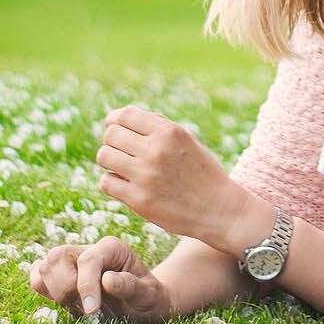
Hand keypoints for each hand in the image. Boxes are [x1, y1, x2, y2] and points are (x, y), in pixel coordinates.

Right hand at [29, 235, 173, 323]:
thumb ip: (131, 286)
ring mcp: (71, 262)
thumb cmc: (149, 298)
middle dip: (67, 287)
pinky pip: (37, 277)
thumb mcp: (149, 295)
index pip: (88, 260)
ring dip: (55, 291)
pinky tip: (67, 304)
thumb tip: (107, 280)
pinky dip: (45, 291)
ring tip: (78, 306)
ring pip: (42, 266)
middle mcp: (88, 250)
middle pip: (57, 256)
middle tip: (87, 308)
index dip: (86, 285)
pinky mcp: (59, 276)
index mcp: (111, 248)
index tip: (93, 311)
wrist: (144, 304)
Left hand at [97, 105, 250, 247]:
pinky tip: (125, 183)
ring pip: (104, 155)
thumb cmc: (202, 172)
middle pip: (111, 134)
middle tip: (121, 150)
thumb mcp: (188, 140)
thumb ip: (159, 126)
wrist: (219, 209)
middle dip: (112, 140)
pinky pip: (107, 182)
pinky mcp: (139, 200)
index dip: (114, 120)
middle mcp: (155, 150)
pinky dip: (112, 181)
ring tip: (122, 166)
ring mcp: (145, 176)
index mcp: (169, 132)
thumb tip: (122, 117)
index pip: (124, 115)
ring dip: (110, 159)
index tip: (114, 127)